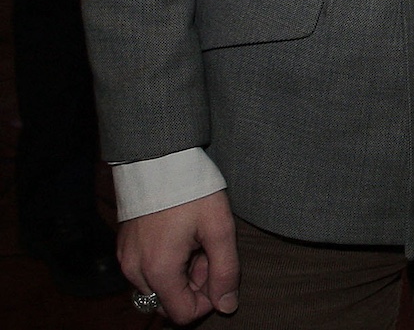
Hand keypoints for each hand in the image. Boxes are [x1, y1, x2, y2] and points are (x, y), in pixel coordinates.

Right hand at [119, 190, 238, 324]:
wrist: (159, 160)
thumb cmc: (192, 192)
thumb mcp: (219, 228)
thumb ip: (226, 271)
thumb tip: (227, 306)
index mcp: (158, 271)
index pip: (183, 315)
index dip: (207, 300)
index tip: (217, 270)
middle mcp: (135, 272)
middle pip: (169, 302)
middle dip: (194, 285)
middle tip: (208, 251)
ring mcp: (126, 261)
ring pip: (158, 288)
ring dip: (181, 275)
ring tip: (195, 241)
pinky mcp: (124, 249)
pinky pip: (146, 272)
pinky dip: (166, 264)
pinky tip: (180, 237)